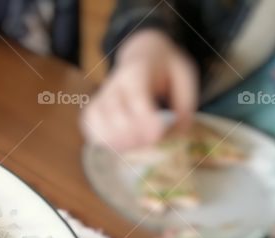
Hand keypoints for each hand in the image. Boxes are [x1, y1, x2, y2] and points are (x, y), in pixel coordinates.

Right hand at [81, 29, 198, 150]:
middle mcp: (114, 84)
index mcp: (137, 72)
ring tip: (137, 146)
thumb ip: (185, 104)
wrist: (143, 54)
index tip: (158, 136)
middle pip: (114, 114)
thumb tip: (178, 132)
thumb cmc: (165, 68)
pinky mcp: (92, 109)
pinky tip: (121, 145)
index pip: (136, 98)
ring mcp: (100, 97)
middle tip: (152, 142)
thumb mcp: (185, 76)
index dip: (144, 120)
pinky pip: (89, 127)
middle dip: (132, 135)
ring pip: (96, 122)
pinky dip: (102, 141)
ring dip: (116, 141)